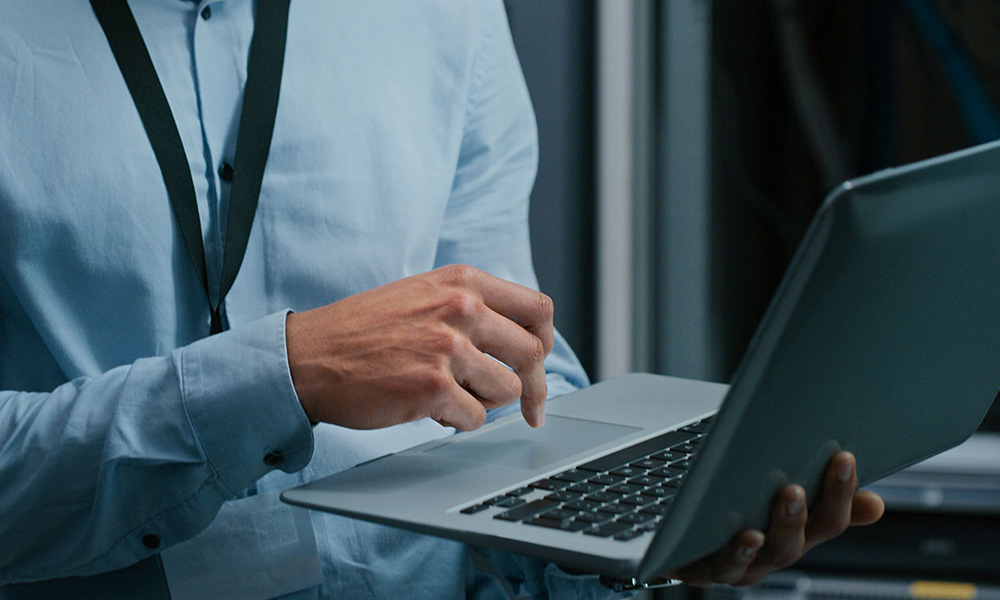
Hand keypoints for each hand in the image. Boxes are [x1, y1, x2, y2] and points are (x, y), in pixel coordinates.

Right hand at [285, 264, 553, 430]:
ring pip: (507, 390)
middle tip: (528, 409)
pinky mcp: (433, 387)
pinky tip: (429, 410)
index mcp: (462, 281)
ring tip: (451, 397)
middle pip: (533, 353)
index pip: (538, 309)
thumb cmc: (365, 331)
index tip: (538, 365)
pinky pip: (475, 418)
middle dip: (533, 387)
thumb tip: (522, 343)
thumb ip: (472, 307)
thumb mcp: (424, 294)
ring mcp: (447, 347)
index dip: (544, 343)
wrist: (309, 356)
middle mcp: (461, 308)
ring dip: (486, 403)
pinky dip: (458, 422)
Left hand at [670, 452, 884, 586]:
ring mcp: (742, 566)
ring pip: (773, 551)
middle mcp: (772, 554)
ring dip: (787, 523)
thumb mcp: (772, 499)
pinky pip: (728, 566)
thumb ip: (816, 499)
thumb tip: (875, 505)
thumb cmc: (724, 513)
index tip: (847, 456)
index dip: (843, 491)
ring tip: (792, 494)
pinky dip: (740, 551)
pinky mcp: (706, 569)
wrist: (668, 543)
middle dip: (822, 501)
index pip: (830, 518)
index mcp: (792, 534)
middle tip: (832, 465)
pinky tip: (747, 535)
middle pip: (807, 534)